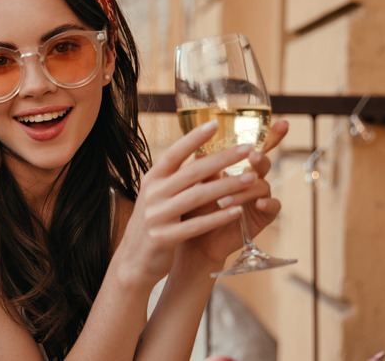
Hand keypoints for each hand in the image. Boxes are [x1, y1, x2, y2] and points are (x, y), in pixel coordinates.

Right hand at [114, 119, 266, 288]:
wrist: (132, 262)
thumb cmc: (152, 224)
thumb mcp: (157, 196)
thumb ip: (175, 178)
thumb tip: (200, 155)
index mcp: (152, 179)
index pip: (174, 153)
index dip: (193, 138)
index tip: (215, 123)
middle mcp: (153, 194)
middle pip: (193, 172)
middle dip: (223, 159)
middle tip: (248, 149)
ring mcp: (157, 216)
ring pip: (198, 197)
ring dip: (228, 186)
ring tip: (252, 179)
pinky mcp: (164, 238)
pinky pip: (196, 225)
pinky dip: (218, 218)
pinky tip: (237, 211)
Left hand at [174, 120, 288, 273]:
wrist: (193, 239)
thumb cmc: (192, 207)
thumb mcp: (193, 184)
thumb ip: (200, 166)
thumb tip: (197, 145)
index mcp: (236, 166)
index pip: (255, 146)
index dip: (271, 134)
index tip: (284, 122)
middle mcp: (251, 178)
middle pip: (263, 162)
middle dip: (259, 158)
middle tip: (251, 156)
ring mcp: (259, 197)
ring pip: (263, 184)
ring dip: (245, 189)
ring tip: (226, 198)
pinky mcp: (262, 216)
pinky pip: (273, 207)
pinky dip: (267, 203)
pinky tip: (259, 203)